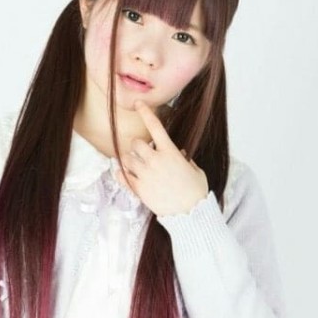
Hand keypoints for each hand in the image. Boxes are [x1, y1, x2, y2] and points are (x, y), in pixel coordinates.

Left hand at [115, 100, 208, 215]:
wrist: (189, 214)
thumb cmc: (196, 191)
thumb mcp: (195, 170)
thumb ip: (185, 159)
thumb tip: (181, 155)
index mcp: (170, 152)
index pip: (155, 126)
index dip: (146, 112)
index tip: (138, 103)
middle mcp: (155, 160)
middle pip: (136, 143)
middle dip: (138, 147)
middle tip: (143, 154)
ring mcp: (145, 175)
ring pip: (127, 158)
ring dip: (130, 160)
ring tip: (136, 167)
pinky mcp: (138, 189)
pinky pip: (122, 176)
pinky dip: (122, 174)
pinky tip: (125, 175)